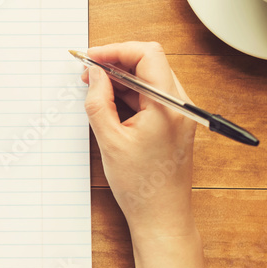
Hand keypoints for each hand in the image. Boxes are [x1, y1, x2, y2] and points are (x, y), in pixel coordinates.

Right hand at [82, 42, 203, 267]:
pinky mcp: (174, 123)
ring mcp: (179, 114)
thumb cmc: (141, 186)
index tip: (91, 58)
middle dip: (116, 62)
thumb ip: (98, 101)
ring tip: (94, 89)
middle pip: (149, 63)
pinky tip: (109, 103)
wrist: (162, 216)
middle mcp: (179, 105)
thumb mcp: (109, 140)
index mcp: (168, 105)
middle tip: (87, 72)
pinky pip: (151, 96)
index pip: (146, 55)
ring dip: (121, 79)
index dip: (115, 50)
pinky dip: (129, 94)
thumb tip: (93, 73)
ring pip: (149, 78)